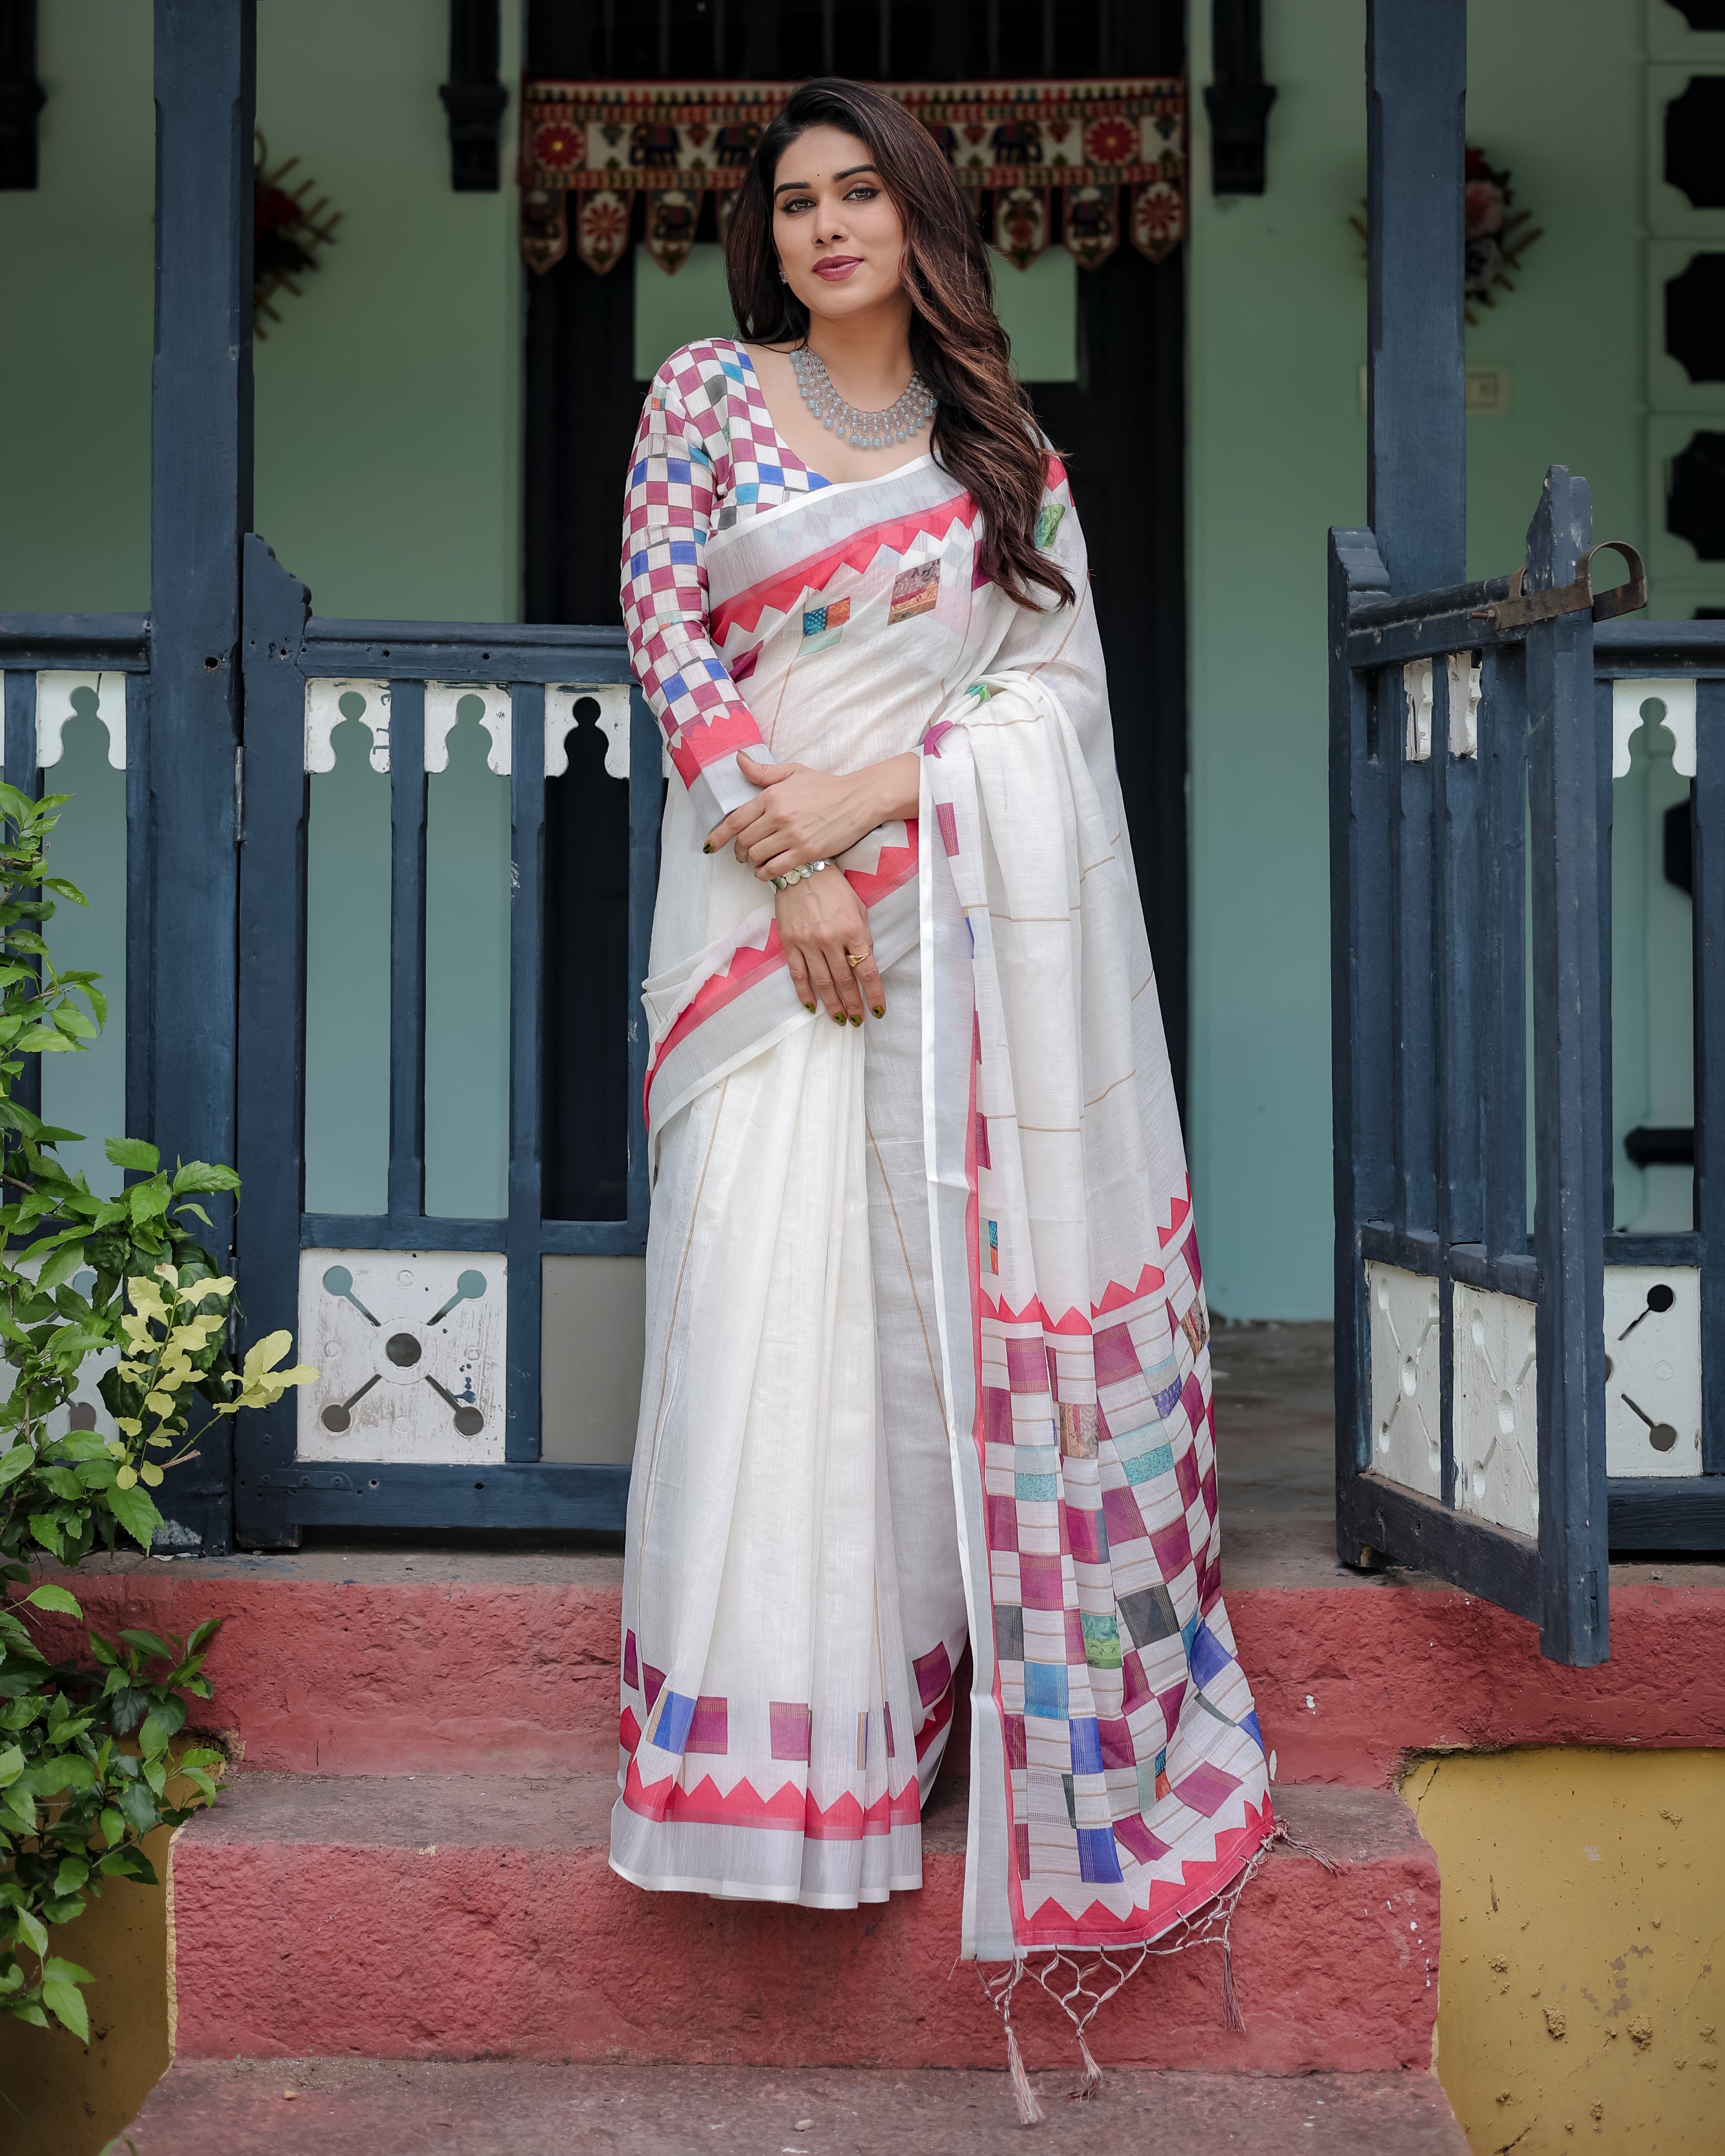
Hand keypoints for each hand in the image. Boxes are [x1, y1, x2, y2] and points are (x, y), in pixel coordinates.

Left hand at [706, 752, 918, 881]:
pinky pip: (775, 869)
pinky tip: (767, 872)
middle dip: (738, 851)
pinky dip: (765, 874)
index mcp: (772, 796)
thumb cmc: (827, 786)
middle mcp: (779, 816)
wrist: (859, 799)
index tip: (710, 845)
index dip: (719, 836)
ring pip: (757, 857)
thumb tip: (739, 760)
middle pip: (744, 841)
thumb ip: (764, 772)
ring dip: (752, 863)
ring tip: (756, 863)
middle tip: (742, 855)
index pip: (736, 820)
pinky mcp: (806, 852)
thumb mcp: (794, 772)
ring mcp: (792, 836)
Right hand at [776, 867, 884, 1023]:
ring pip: (822, 982)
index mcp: (853, 930)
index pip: (867, 971)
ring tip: (840, 1020)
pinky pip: (797, 974)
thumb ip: (862, 936)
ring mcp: (808, 943)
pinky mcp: (790, 943)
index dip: (874, 995)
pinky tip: (811, 1006)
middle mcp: (831, 939)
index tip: (878, 1011)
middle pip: (845, 981)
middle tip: (858, 1020)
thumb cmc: (834, 887)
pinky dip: (804, 993)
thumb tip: (863, 963)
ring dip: (832, 1005)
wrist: (801, 869)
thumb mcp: (858, 907)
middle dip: (853, 1004)